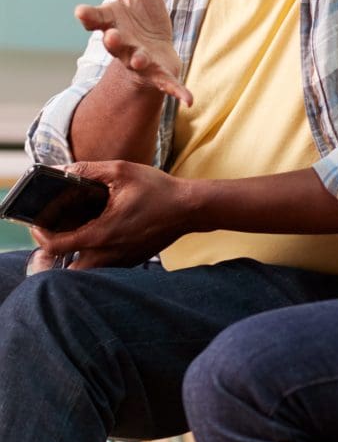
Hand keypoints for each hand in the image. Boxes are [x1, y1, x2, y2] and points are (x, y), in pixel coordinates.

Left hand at [31, 160, 192, 268]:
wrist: (192, 208)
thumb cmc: (160, 190)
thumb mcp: (122, 171)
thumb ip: (87, 170)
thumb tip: (63, 171)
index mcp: (101, 234)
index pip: (55, 245)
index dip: (40, 234)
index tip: (39, 222)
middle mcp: (109, 253)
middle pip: (65, 269)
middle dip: (55, 254)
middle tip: (57, 234)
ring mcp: (121, 260)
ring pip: (84, 272)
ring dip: (74, 258)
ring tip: (76, 236)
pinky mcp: (131, 261)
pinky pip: (103, 266)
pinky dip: (94, 256)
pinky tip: (100, 236)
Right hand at [75, 0, 191, 105]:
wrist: (156, 49)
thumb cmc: (141, 14)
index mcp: (112, 21)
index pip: (96, 18)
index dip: (89, 15)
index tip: (81, 11)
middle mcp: (121, 43)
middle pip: (113, 44)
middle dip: (111, 41)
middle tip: (109, 36)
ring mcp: (140, 61)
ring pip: (136, 63)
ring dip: (138, 61)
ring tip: (141, 58)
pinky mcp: (160, 76)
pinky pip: (168, 86)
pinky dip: (178, 92)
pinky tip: (190, 100)